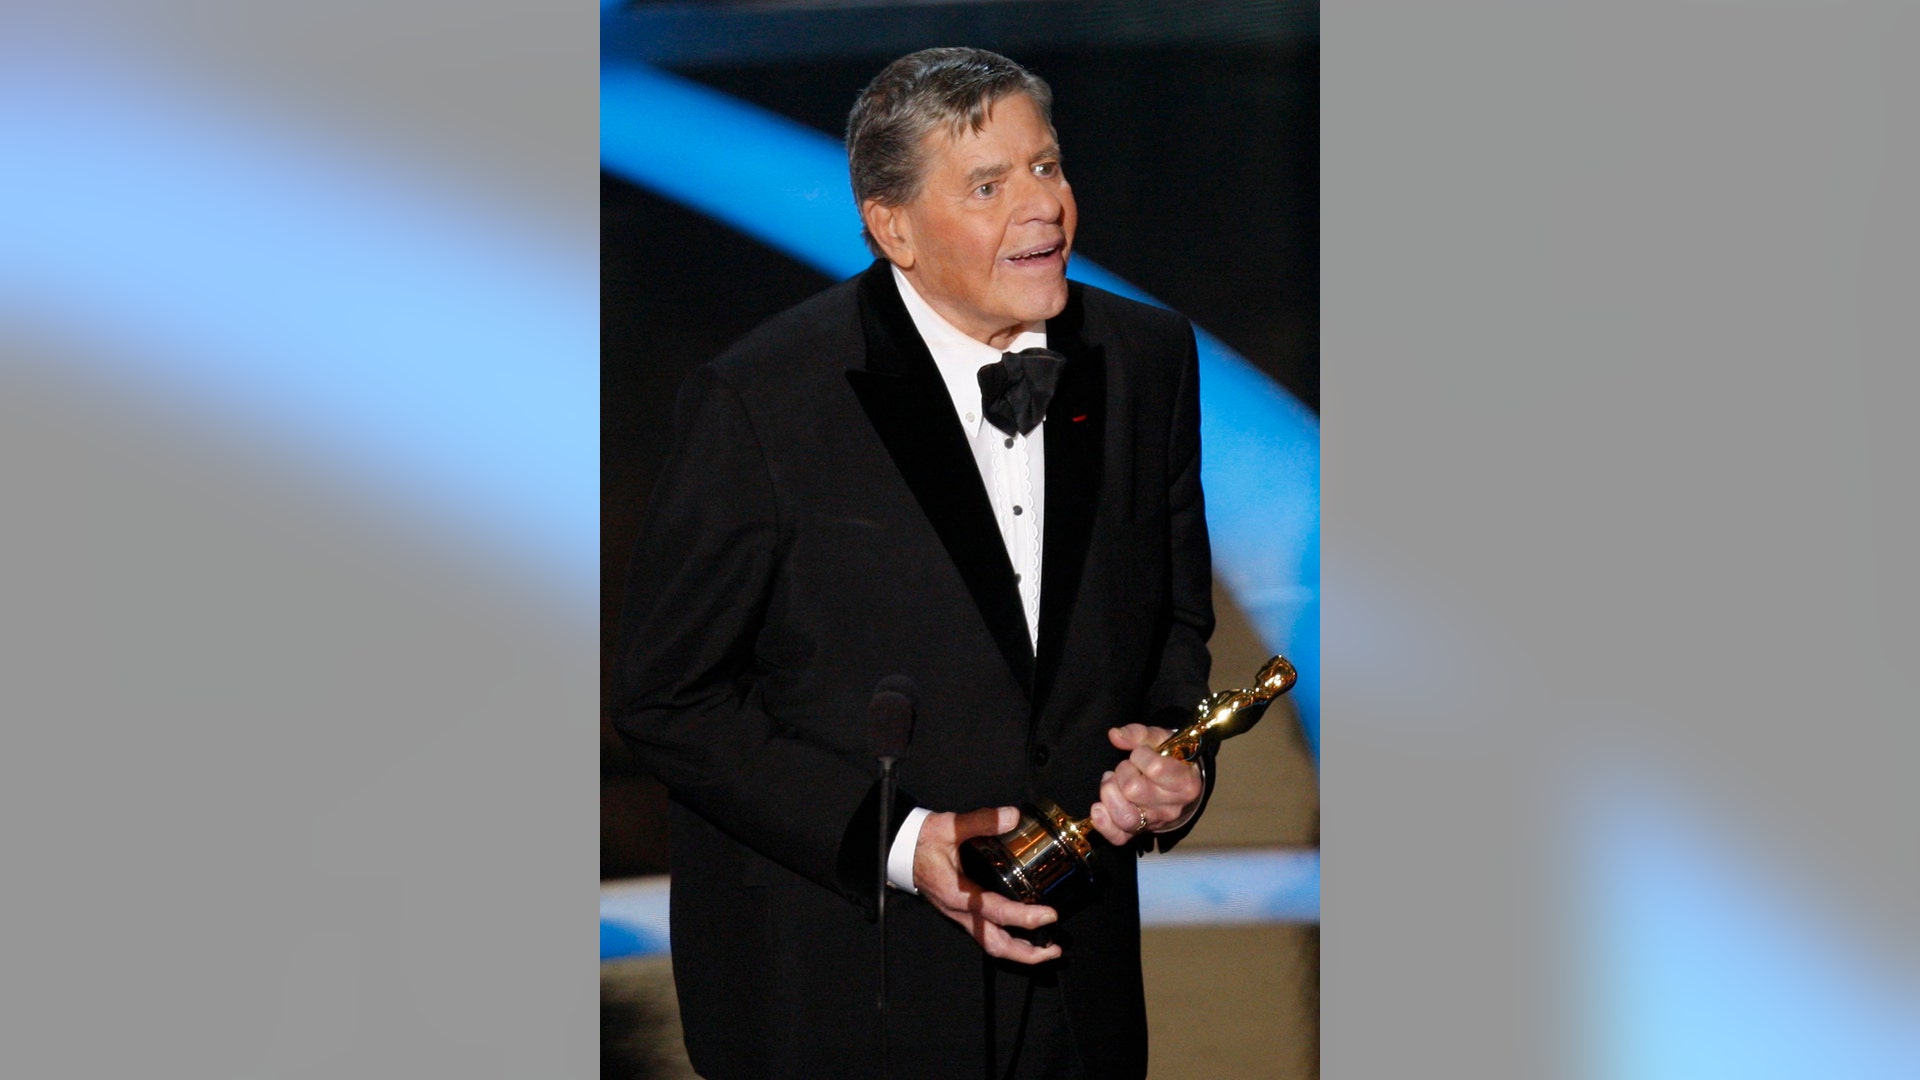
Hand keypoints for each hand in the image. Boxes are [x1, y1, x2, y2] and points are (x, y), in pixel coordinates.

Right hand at [913, 807, 1061, 963]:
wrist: (901, 850)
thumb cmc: (924, 840)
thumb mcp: (950, 826)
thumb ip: (982, 821)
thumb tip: (1013, 817)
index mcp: (957, 893)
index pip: (996, 911)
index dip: (1024, 917)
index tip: (1050, 915)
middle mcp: (959, 911)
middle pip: (994, 944)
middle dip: (1025, 953)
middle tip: (1054, 949)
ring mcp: (959, 916)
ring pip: (990, 944)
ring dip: (1018, 952)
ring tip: (1044, 950)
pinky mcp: (961, 913)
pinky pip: (986, 935)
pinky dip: (1007, 940)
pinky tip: (1023, 935)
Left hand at [1088, 724, 1203, 846]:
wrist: (1180, 788)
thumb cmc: (1170, 760)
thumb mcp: (1161, 740)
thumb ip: (1139, 734)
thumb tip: (1115, 735)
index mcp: (1184, 783)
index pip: (1155, 768)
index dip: (1140, 756)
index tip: (1141, 754)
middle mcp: (1172, 808)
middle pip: (1133, 790)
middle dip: (1122, 772)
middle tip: (1126, 767)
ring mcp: (1155, 823)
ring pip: (1125, 816)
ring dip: (1110, 794)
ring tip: (1112, 783)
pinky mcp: (1138, 833)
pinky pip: (1118, 837)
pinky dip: (1103, 824)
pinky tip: (1098, 808)